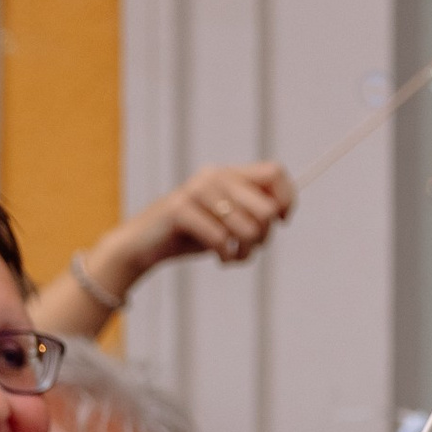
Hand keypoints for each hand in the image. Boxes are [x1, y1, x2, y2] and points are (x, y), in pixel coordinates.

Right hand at [92, 161, 294, 288]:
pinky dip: (226, 256)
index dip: (287, 200)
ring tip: (233, 256)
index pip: (275, 172)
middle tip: (247, 247)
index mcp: (229, 174)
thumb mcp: (231, 222)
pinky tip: (219, 258)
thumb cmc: (195, 235)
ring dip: (246, 253)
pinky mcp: (179, 209)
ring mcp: (195, 190)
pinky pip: (221, 238)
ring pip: (248, 228)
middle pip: (266, 209)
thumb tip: (282, 213)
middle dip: (264, 237)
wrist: (145, 245)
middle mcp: (214, 176)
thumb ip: (256, 214)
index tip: (280, 222)